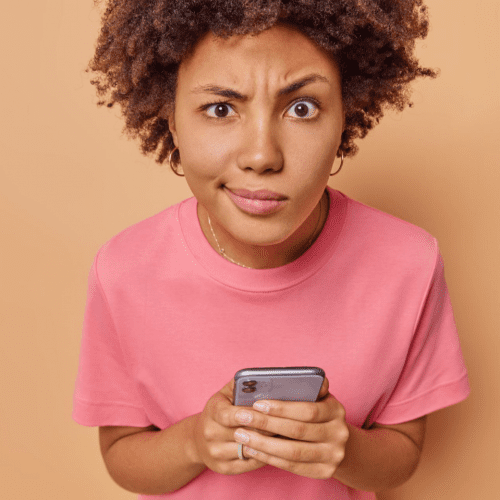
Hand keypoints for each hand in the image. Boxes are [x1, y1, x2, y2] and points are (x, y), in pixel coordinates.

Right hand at [191, 378, 278, 474]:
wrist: (198, 440)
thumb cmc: (219, 412)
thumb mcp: (224, 395)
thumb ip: (239, 384)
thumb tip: (260, 377)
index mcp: (212, 412)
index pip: (228, 414)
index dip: (247, 414)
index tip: (264, 411)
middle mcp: (211, 434)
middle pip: (243, 433)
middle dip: (266, 428)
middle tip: (287, 423)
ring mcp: (216, 453)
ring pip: (248, 450)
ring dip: (269, 444)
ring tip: (286, 436)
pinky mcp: (224, 468)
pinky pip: (250, 464)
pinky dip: (266, 457)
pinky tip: (278, 449)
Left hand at [232, 376, 348, 479]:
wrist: (338, 441)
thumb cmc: (317, 412)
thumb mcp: (317, 397)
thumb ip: (306, 387)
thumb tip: (284, 377)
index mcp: (336, 410)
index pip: (307, 410)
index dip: (281, 408)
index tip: (257, 403)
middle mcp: (339, 434)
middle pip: (297, 431)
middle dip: (266, 424)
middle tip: (241, 418)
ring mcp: (334, 455)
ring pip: (293, 452)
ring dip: (263, 444)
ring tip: (241, 436)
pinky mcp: (325, 472)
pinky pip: (292, 467)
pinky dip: (269, 458)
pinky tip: (252, 450)